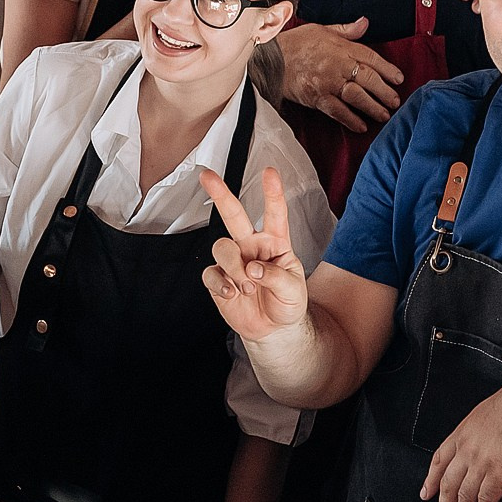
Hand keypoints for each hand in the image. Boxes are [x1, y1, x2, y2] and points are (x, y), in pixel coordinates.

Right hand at [201, 167, 308, 340]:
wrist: (274, 329)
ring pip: (222, 247)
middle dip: (220, 194)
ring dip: (235, 268)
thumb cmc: (287, 302)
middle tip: (207, 176)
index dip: (272, 192)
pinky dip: (221, 284)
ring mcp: (233, 262)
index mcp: (275, 242)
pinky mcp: (219, 279)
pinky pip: (211, 273)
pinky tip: (231, 293)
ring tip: (247, 288)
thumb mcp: (294, 289)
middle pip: (234, 215)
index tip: (269, 172)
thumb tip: (253, 268)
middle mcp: (251, 246)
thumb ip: (276, 275)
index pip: (274, 214)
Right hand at [279, 20, 404, 132]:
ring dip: (373, 107)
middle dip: (385, 92)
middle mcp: (337, 65)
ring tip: (384, 115)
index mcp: (341, 47)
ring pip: (356, 96)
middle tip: (396, 101)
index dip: (388, 69)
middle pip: (368, 79)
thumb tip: (365, 22)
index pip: (371, 58)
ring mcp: (327, 83)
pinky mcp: (316, 97)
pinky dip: (351, 120)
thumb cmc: (296, 43)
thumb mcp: (322, 29)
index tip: (399, 79)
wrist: (270, 57)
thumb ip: (346, 30)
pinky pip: (338, 111)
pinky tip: (361, 126)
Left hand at [421, 370, 501, 501]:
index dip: (431, 480)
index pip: (439, 461)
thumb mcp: (487, 413)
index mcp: (462, 434)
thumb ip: (481, 431)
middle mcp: (467, 451)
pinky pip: (485, 501)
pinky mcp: (498, 474)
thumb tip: (486, 440)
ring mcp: (480, 463)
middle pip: (448, 485)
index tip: (427, 493)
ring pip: (463, 498)